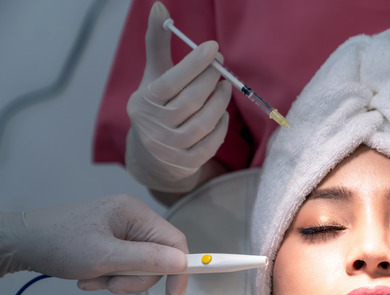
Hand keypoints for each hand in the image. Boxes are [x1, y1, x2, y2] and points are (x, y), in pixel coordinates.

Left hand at [0, 194, 188, 294]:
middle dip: (135, 278)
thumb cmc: (59, 244)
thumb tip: (182, 262)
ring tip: (92, 279)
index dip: (179, 271)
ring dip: (118, 279)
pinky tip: (87, 275)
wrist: (19, 242)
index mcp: (136, 213)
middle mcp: (133, 217)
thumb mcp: (105, 257)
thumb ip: (147, 260)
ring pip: (140, 265)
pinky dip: (109, 275)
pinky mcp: (110, 239)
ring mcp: (121, 228)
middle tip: (110, 285)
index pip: (175, 242)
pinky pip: (124, 264)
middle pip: (158, 257)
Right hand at [125, 1, 230, 192]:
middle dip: (212, 79)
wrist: (153, 159)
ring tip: (226, 87)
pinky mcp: (187, 163)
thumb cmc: (157, 107)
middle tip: (222, 67)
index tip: (214, 48)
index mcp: (144, 102)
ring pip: (205, 121)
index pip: (172, 81)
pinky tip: (223, 113)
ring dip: (221, 101)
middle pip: (192, 100)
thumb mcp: (153, 77)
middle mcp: (154, 127)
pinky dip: (222, 125)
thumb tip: (159, 5)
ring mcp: (170, 147)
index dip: (195, 63)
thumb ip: (157, 43)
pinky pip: (212, 142)